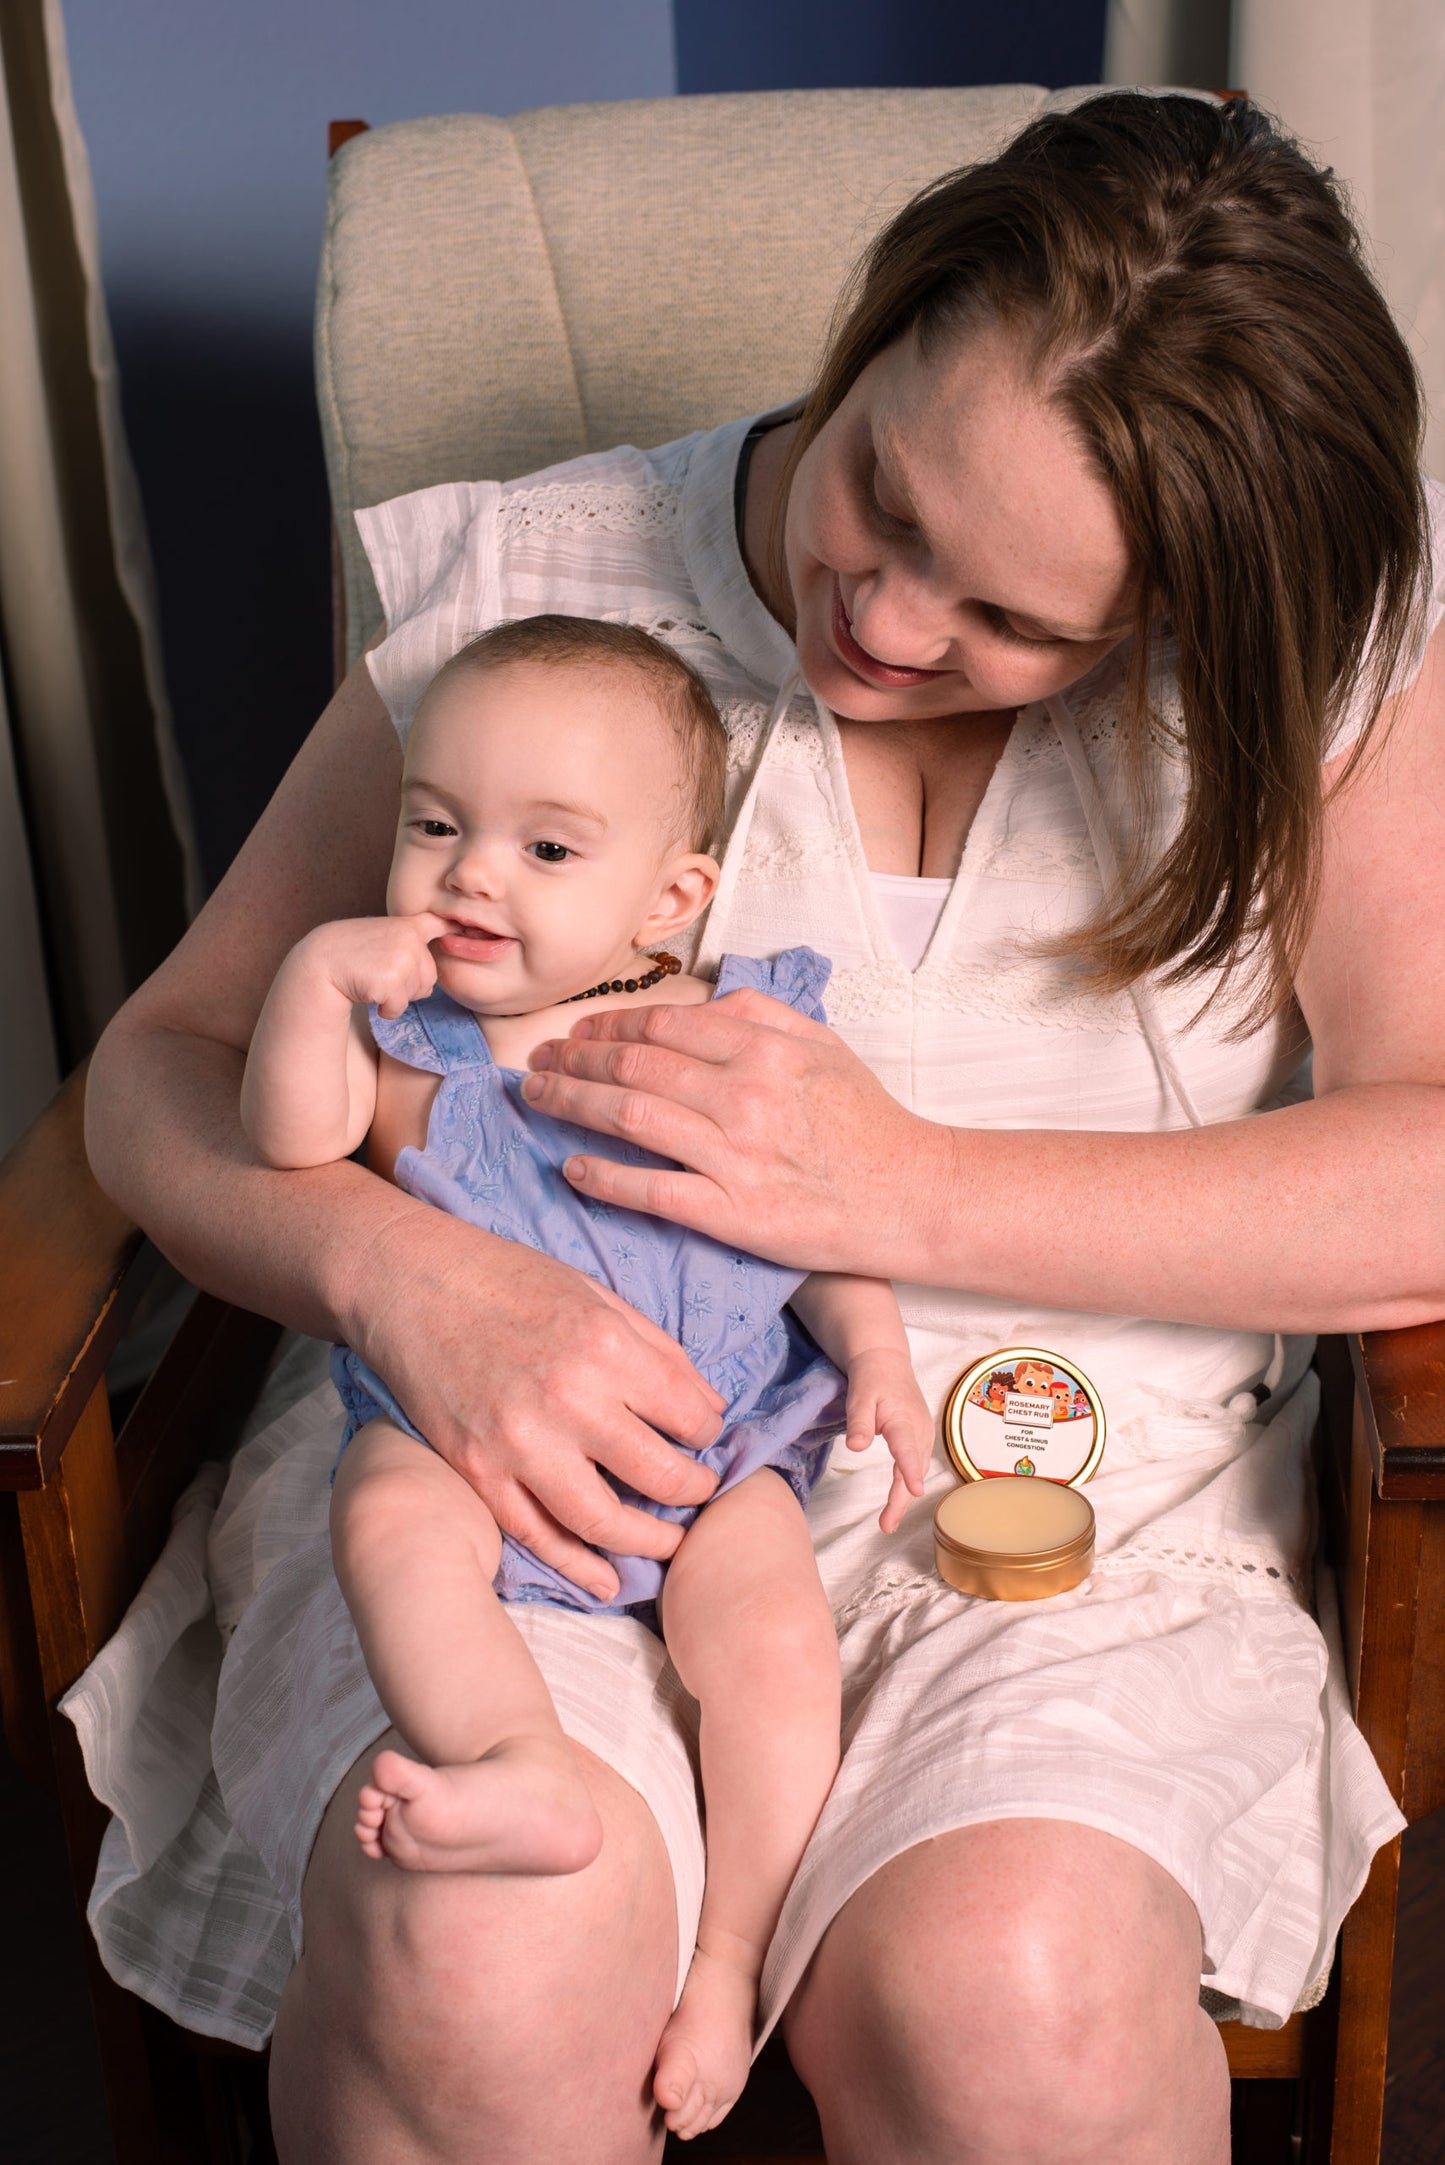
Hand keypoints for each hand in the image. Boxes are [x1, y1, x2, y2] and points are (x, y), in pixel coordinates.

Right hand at [296, 912, 451, 1018]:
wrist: (320, 960)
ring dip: (396, 996)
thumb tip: (431, 972)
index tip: (470, 932)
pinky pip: (399, 1008)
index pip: (439, 925)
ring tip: (371, 978)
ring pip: (417, 994)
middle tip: (378, 971)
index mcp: (408, 926)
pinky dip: (385, 1008)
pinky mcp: (392, 983)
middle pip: (429, 978)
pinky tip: (367, 991)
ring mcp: (403, 960)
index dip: (457, 930)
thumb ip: (407, 943)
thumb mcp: (380, 935)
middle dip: (409, 984)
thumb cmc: (349, 951)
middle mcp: (410, 940)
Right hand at [343, 1199, 726, 1599]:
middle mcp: (570, 1400)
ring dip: (649, 1541)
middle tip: (698, 1492)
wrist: (411, 1282)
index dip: (707, 1433)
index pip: (690, 1417)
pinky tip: (607, 1579)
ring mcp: (519, 1444)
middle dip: (693, 1491)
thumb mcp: (597, 1295)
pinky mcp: (479, 1472)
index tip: (702, 1437)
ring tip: (667, 1541)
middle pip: (660, 1476)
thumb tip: (711, 1409)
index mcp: (607, 1347)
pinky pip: (537, 1536)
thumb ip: (660, 1353)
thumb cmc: (509, 1280)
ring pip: (605, 1522)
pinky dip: (578, 1566)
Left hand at [521, 988, 942, 1277]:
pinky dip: (604, 1177)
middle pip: (633, 1066)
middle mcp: (743, 1095)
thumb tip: (697, 1004)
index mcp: (763, 1049)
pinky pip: (651, 1190)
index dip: (605, 1026)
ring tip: (536, 1099)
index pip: (661, 1025)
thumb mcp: (823, 1044)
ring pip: (630, 1118)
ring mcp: (735, 1155)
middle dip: (573, 1060)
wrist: (911, 1193)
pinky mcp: (734, 1212)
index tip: (576, 1032)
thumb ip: (760, 1015)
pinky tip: (572, 1168)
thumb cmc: (867, 1120)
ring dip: (571, 1104)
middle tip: (537, 1062)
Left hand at [843, 1346, 933, 1532]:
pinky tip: (898, 1502)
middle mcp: (920, 1430)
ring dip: (905, 1497)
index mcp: (904, 1420)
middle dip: (902, 1499)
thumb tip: (856, 1447)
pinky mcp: (920, 1439)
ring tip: (888, 1522)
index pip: (908, 1449)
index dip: (910, 1471)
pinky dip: (907, 1486)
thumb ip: (858, 1422)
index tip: (915, 1490)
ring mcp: (923, 1435)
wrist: (886, 1362)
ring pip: (916, 1471)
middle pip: (913, 1470)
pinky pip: (915, 1466)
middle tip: (886, 1525)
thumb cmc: (872, 1378)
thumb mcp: (860, 1396)